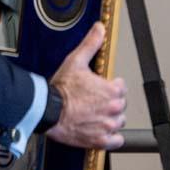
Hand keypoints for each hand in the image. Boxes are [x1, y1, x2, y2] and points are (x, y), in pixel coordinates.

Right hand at [46, 22, 126, 149]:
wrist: (47, 111)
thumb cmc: (61, 89)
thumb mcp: (76, 61)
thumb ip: (91, 44)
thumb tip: (99, 29)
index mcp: (112, 90)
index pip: (122, 87)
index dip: (111, 86)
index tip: (102, 88)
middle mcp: (113, 109)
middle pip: (120, 105)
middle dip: (111, 102)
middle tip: (96, 102)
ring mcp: (107, 126)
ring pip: (118, 121)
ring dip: (110, 119)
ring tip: (96, 115)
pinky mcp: (99, 140)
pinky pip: (115, 140)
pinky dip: (111, 137)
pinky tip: (102, 130)